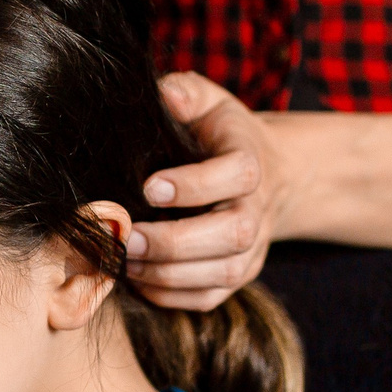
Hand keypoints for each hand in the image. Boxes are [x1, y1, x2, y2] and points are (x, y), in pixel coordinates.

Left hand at [128, 72, 291, 310]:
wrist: (266, 175)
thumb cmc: (220, 136)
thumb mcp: (208, 102)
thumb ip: (187, 93)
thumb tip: (166, 95)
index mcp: (251, 163)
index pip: (236, 176)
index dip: (195, 184)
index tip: (150, 186)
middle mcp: (257, 210)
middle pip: (233, 234)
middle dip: (176, 241)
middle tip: (128, 237)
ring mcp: (251, 250)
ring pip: (221, 273)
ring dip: (168, 273)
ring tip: (124, 261)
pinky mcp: (239, 277)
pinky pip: (209, 298)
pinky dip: (171, 296)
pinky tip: (137, 281)